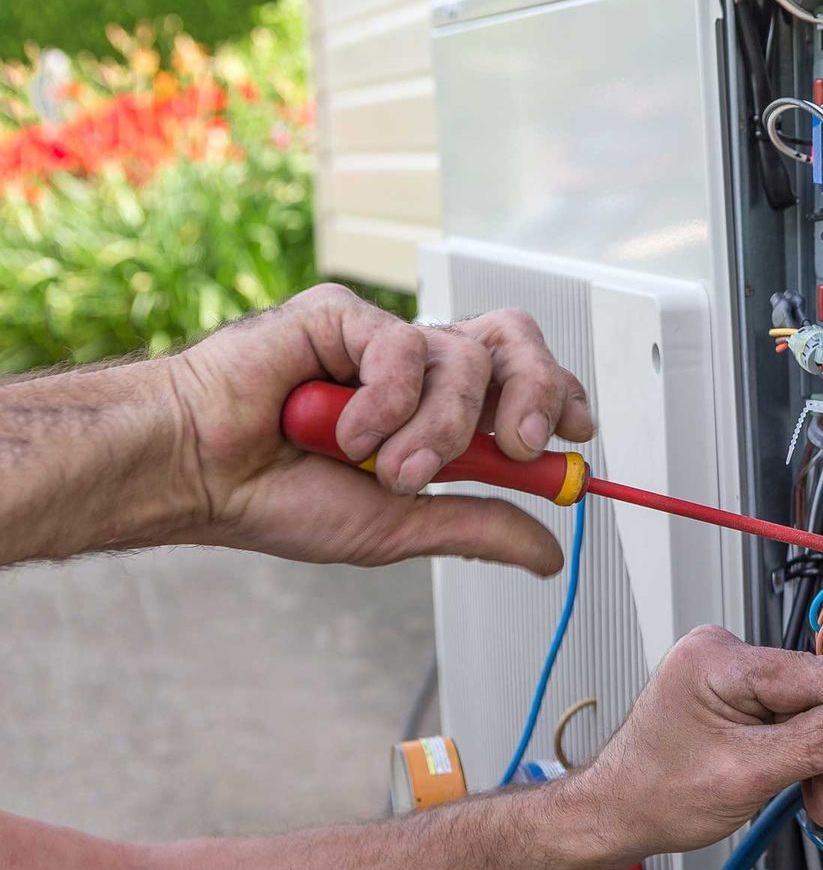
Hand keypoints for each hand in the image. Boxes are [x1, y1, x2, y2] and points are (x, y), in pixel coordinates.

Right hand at [162, 284, 594, 572]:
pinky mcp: (341, 316)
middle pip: (515, 344)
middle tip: (517, 445)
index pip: (522, 381)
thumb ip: (479, 528)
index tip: (575, 434)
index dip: (559, 396)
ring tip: (393, 470)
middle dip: (534, 392)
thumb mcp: (403, 527)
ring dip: (441, 427)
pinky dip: (386, 404)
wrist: (199, 475)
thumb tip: (551, 553)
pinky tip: (345, 435)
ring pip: (465, 358)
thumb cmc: (281, 496)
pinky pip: (404, 347)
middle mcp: (419, 369)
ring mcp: (382, 340)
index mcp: (440, 410)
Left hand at [576, 625, 822, 856]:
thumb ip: (816, 746)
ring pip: (811, 723)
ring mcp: (736, 681)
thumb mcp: (745, 775)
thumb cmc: (654, 794)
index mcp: (719, 659)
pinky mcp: (742, 706)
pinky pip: (793, 731)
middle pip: (818, 703)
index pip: (814, 673)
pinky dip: (811, 770)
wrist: (616, 818)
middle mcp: (728, 658)